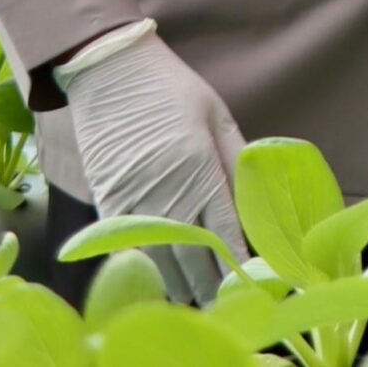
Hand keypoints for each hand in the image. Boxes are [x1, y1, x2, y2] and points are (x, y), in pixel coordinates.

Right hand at [59, 26, 247, 302]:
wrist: (110, 72)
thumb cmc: (170, 88)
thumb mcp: (217, 115)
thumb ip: (238, 158)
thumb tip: (259, 196)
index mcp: (201, 171)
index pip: (226, 234)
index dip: (241, 264)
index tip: (254, 280)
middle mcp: (168, 195)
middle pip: (196, 260)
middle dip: (216, 283)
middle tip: (233, 297)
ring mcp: (135, 204)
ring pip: (163, 264)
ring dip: (183, 283)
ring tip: (203, 295)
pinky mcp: (108, 205)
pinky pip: (132, 251)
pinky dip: (151, 269)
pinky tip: (165, 279)